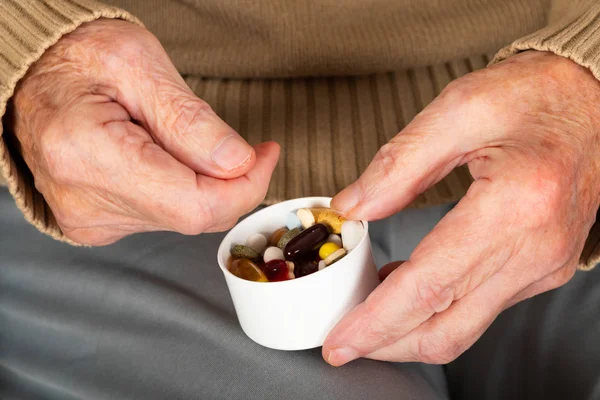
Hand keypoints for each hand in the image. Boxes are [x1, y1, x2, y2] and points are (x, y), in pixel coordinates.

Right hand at [11, 19, 278, 244]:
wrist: (35, 77)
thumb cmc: (77, 59)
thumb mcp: (138, 62)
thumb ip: (190, 119)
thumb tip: (237, 163)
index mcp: (88, 155)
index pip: (195, 204)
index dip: (246, 186)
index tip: (266, 155)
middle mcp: (84, 201)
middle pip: (193, 216)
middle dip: (232, 184)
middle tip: (244, 147)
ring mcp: (89, 219)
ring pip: (182, 219)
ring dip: (205, 184)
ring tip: (183, 139)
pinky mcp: (97, 224)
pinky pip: (163, 217)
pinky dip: (182, 190)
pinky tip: (166, 159)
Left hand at [322, 51, 599, 364]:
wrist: (592, 101)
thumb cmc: (533, 96)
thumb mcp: (459, 108)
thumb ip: (398, 163)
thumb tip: (352, 207)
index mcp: (513, 206)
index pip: (429, 286)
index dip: (376, 320)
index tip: (339, 340)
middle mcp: (535, 248)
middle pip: (445, 327)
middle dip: (387, 343)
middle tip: (343, 341)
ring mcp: (542, 265)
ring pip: (464, 328)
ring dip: (409, 330)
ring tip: (366, 311)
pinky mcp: (541, 268)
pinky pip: (480, 307)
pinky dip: (438, 309)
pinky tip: (408, 287)